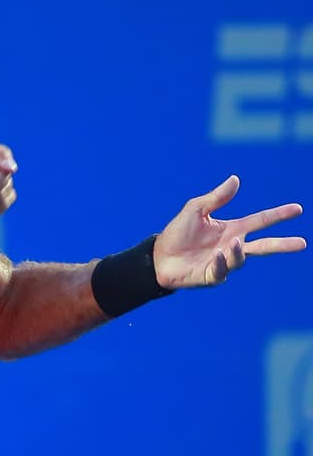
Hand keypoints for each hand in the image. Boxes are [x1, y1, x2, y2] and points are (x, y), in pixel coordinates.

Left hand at [153, 175, 305, 288]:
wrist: (157, 257)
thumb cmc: (177, 233)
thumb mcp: (196, 210)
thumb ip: (217, 197)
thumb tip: (235, 179)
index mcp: (232, 229)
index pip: (261, 221)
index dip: (279, 215)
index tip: (298, 209)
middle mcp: (232, 246)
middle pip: (263, 246)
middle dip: (282, 245)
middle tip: (302, 243)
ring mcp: (224, 263)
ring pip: (240, 259)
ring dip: (238, 251)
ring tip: (233, 242)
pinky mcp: (212, 276)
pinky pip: (221, 271)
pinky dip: (221, 263)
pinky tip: (216, 255)